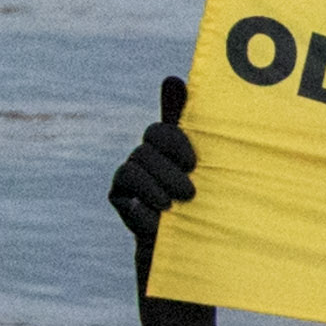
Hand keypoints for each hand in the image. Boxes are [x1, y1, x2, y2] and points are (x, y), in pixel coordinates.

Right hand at [105, 76, 197, 265]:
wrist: (190, 247)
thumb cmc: (205, 201)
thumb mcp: (205, 164)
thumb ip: (190, 124)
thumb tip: (173, 78)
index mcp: (167, 145)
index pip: (161, 129)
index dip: (175, 141)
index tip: (193, 162)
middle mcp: (146, 155)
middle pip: (148, 145)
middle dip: (168, 167)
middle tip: (190, 190)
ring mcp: (130, 176)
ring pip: (135, 166)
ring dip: (157, 185)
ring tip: (174, 205)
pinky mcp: (120, 197)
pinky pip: (125, 188)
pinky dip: (142, 200)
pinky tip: (158, 216)